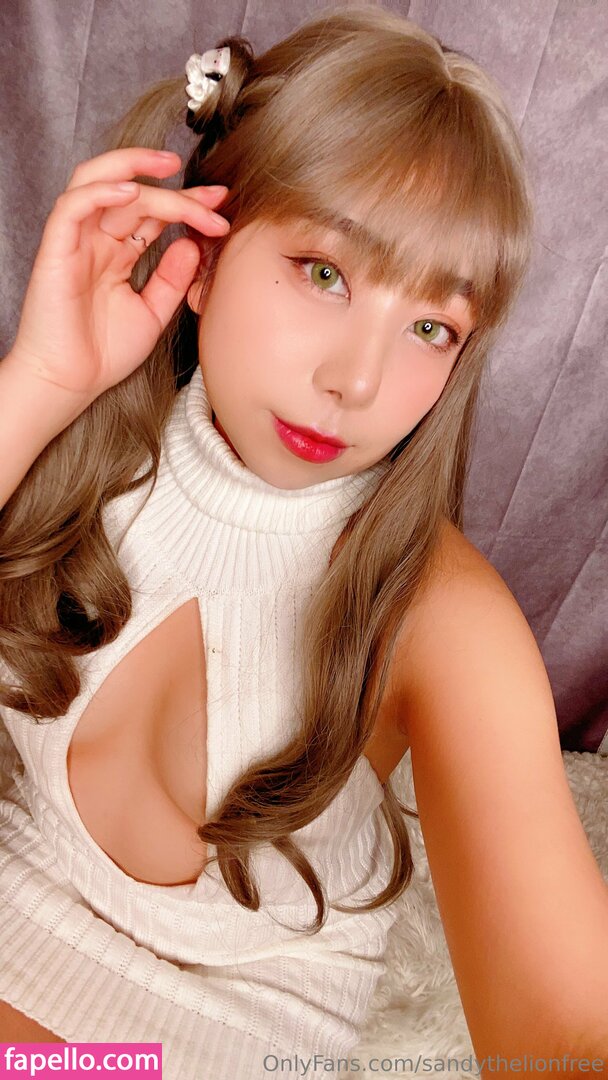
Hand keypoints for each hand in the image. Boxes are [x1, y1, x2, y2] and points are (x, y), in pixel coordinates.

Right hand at [6, 147, 229, 409]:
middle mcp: (96, 241)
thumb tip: (192, 243)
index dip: (188, 204)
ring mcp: (75, 241)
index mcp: (117, 254)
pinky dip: (100, 192)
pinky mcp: (55, 249)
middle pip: (136, 196)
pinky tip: (131, 193)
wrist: (68, 383)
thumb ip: (172, 279)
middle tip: (214, 197)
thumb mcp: (153, 313)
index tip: (221, 204)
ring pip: (98, 182)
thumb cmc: (102, 353)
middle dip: (177, 191)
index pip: (153, 214)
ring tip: (170, 165)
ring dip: (132, 165)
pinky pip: (72, 206)